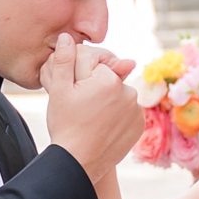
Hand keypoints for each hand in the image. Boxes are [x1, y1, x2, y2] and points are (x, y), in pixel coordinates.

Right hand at [42, 34, 143, 174]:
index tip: (76, 99)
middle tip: (82, 112)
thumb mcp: (58, 90)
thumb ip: (63, 60)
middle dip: (98, 92)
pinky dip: (118, 119)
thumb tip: (66, 36)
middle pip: (110, 83)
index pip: (97, 70)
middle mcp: (129, 92)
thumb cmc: (65, 125)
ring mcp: (136, 111)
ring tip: (92, 121)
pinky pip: (128, 115)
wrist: (78, 162)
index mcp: (110, 79)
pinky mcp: (139, 126)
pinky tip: (103, 129)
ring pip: (119, 99)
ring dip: (109, 105)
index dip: (83, 82)